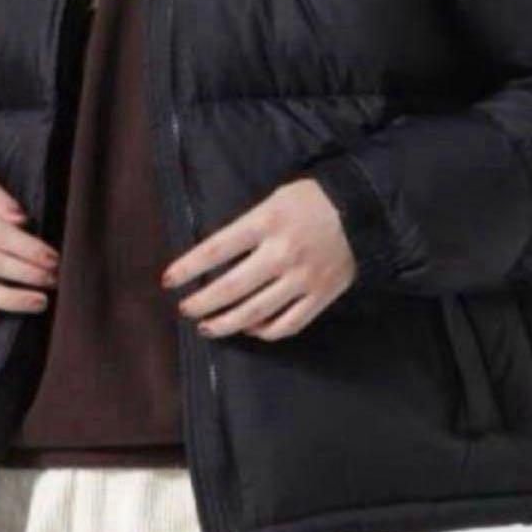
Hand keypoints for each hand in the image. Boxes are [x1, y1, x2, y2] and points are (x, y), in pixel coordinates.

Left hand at [162, 177, 356, 340]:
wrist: (362, 210)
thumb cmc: (312, 200)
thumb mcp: (274, 199)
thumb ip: (247, 226)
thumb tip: (217, 258)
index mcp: (266, 222)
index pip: (216, 249)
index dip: (187, 268)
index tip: (168, 280)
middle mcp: (282, 253)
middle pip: (230, 288)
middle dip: (201, 303)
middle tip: (186, 309)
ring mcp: (302, 278)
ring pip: (255, 312)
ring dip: (226, 323)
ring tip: (208, 327)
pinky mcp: (321, 296)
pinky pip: (288, 324)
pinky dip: (265, 332)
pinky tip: (251, 329)